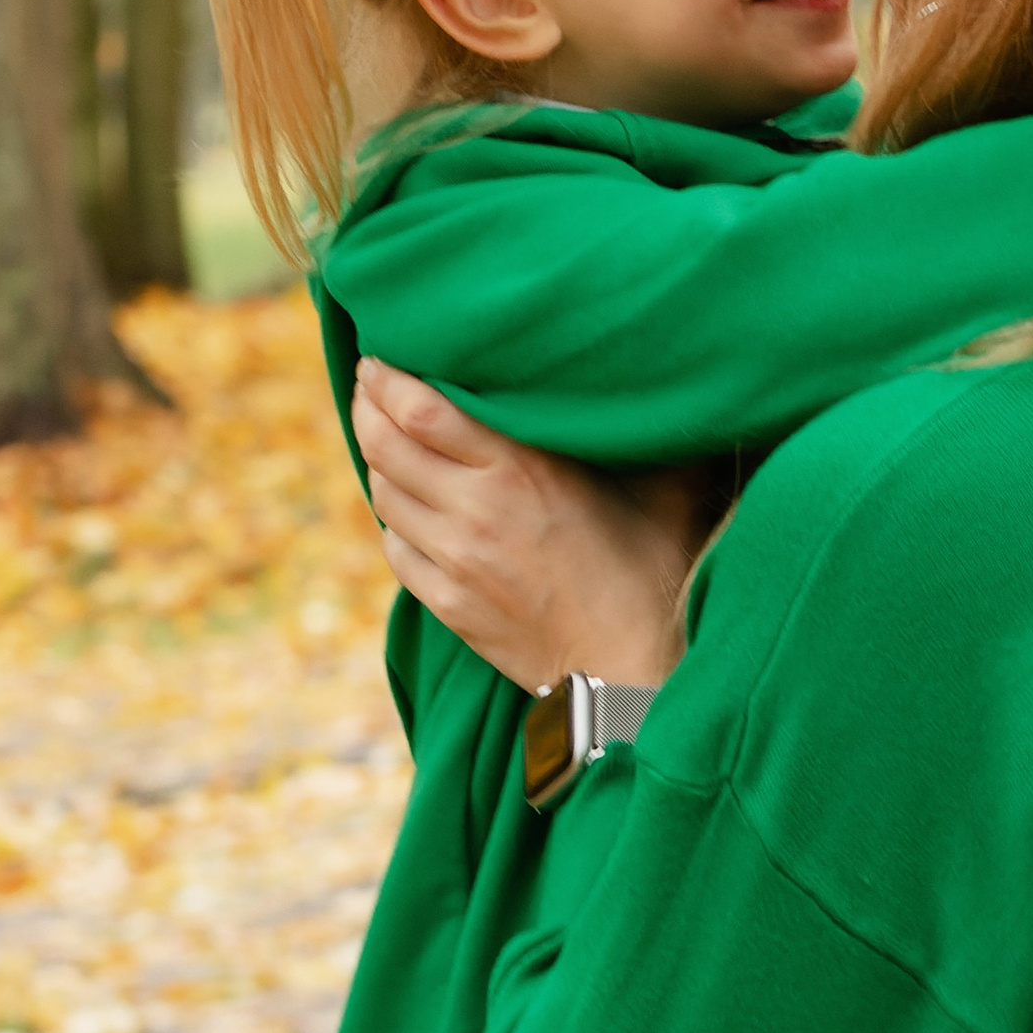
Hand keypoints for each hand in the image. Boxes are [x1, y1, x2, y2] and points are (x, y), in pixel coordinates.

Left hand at [353, 359, 693, 689]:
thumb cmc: (653, 574)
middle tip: (368, 388)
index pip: (420, 409)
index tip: (379, 360)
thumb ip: (648, 438)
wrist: (630, 672)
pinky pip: (396, 551)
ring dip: (378, 464)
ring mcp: (456, 562)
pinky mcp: (448, 605)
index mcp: (521, 469)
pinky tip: (409, 512)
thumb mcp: (660, 492)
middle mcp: (476, 511)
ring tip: (388, 443)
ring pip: (384, 496)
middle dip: (366, 408)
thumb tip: (666, 386)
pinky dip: (395, 524)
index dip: (386, 379)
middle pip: (384, 444)